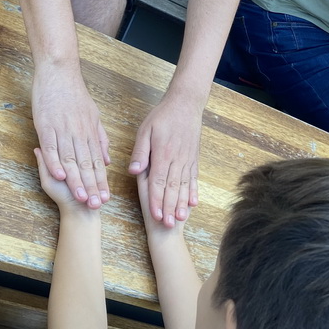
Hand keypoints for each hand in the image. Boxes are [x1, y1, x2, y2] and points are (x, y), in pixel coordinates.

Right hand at [32, 65, 110, 209]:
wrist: (59, 72)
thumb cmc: (75, 95)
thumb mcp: (93, 115)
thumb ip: (100, 139)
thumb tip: (106, 160)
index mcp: (89, 132)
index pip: (96, 161)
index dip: (101, 180)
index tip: (106, 197)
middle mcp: (78, 133)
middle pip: (86, 164)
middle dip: (91, 186)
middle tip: (97, 205)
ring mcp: (62, 129)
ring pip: (70, 159)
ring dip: (75, 179)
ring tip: (81, 197)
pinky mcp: (46, 125)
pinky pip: (51, 146)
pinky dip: (55, 161)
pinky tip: (60, 175)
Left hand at [128, 95, 200, 226]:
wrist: (186, 103)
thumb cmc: (163, 115)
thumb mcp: (145, 130)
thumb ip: (140, 151)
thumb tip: (134, 170)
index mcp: (163, 154)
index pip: (159, 182)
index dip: (157, 200)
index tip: (156, 216)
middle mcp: (177, 160)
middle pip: (172, 188)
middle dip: (170, 208)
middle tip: (168, 225)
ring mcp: (187, 160)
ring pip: (184, 186)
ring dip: (182, 203)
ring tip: (181, 218)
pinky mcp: (194, 158)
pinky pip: (194, 178)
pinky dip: (194, 191)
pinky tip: (194, 202)